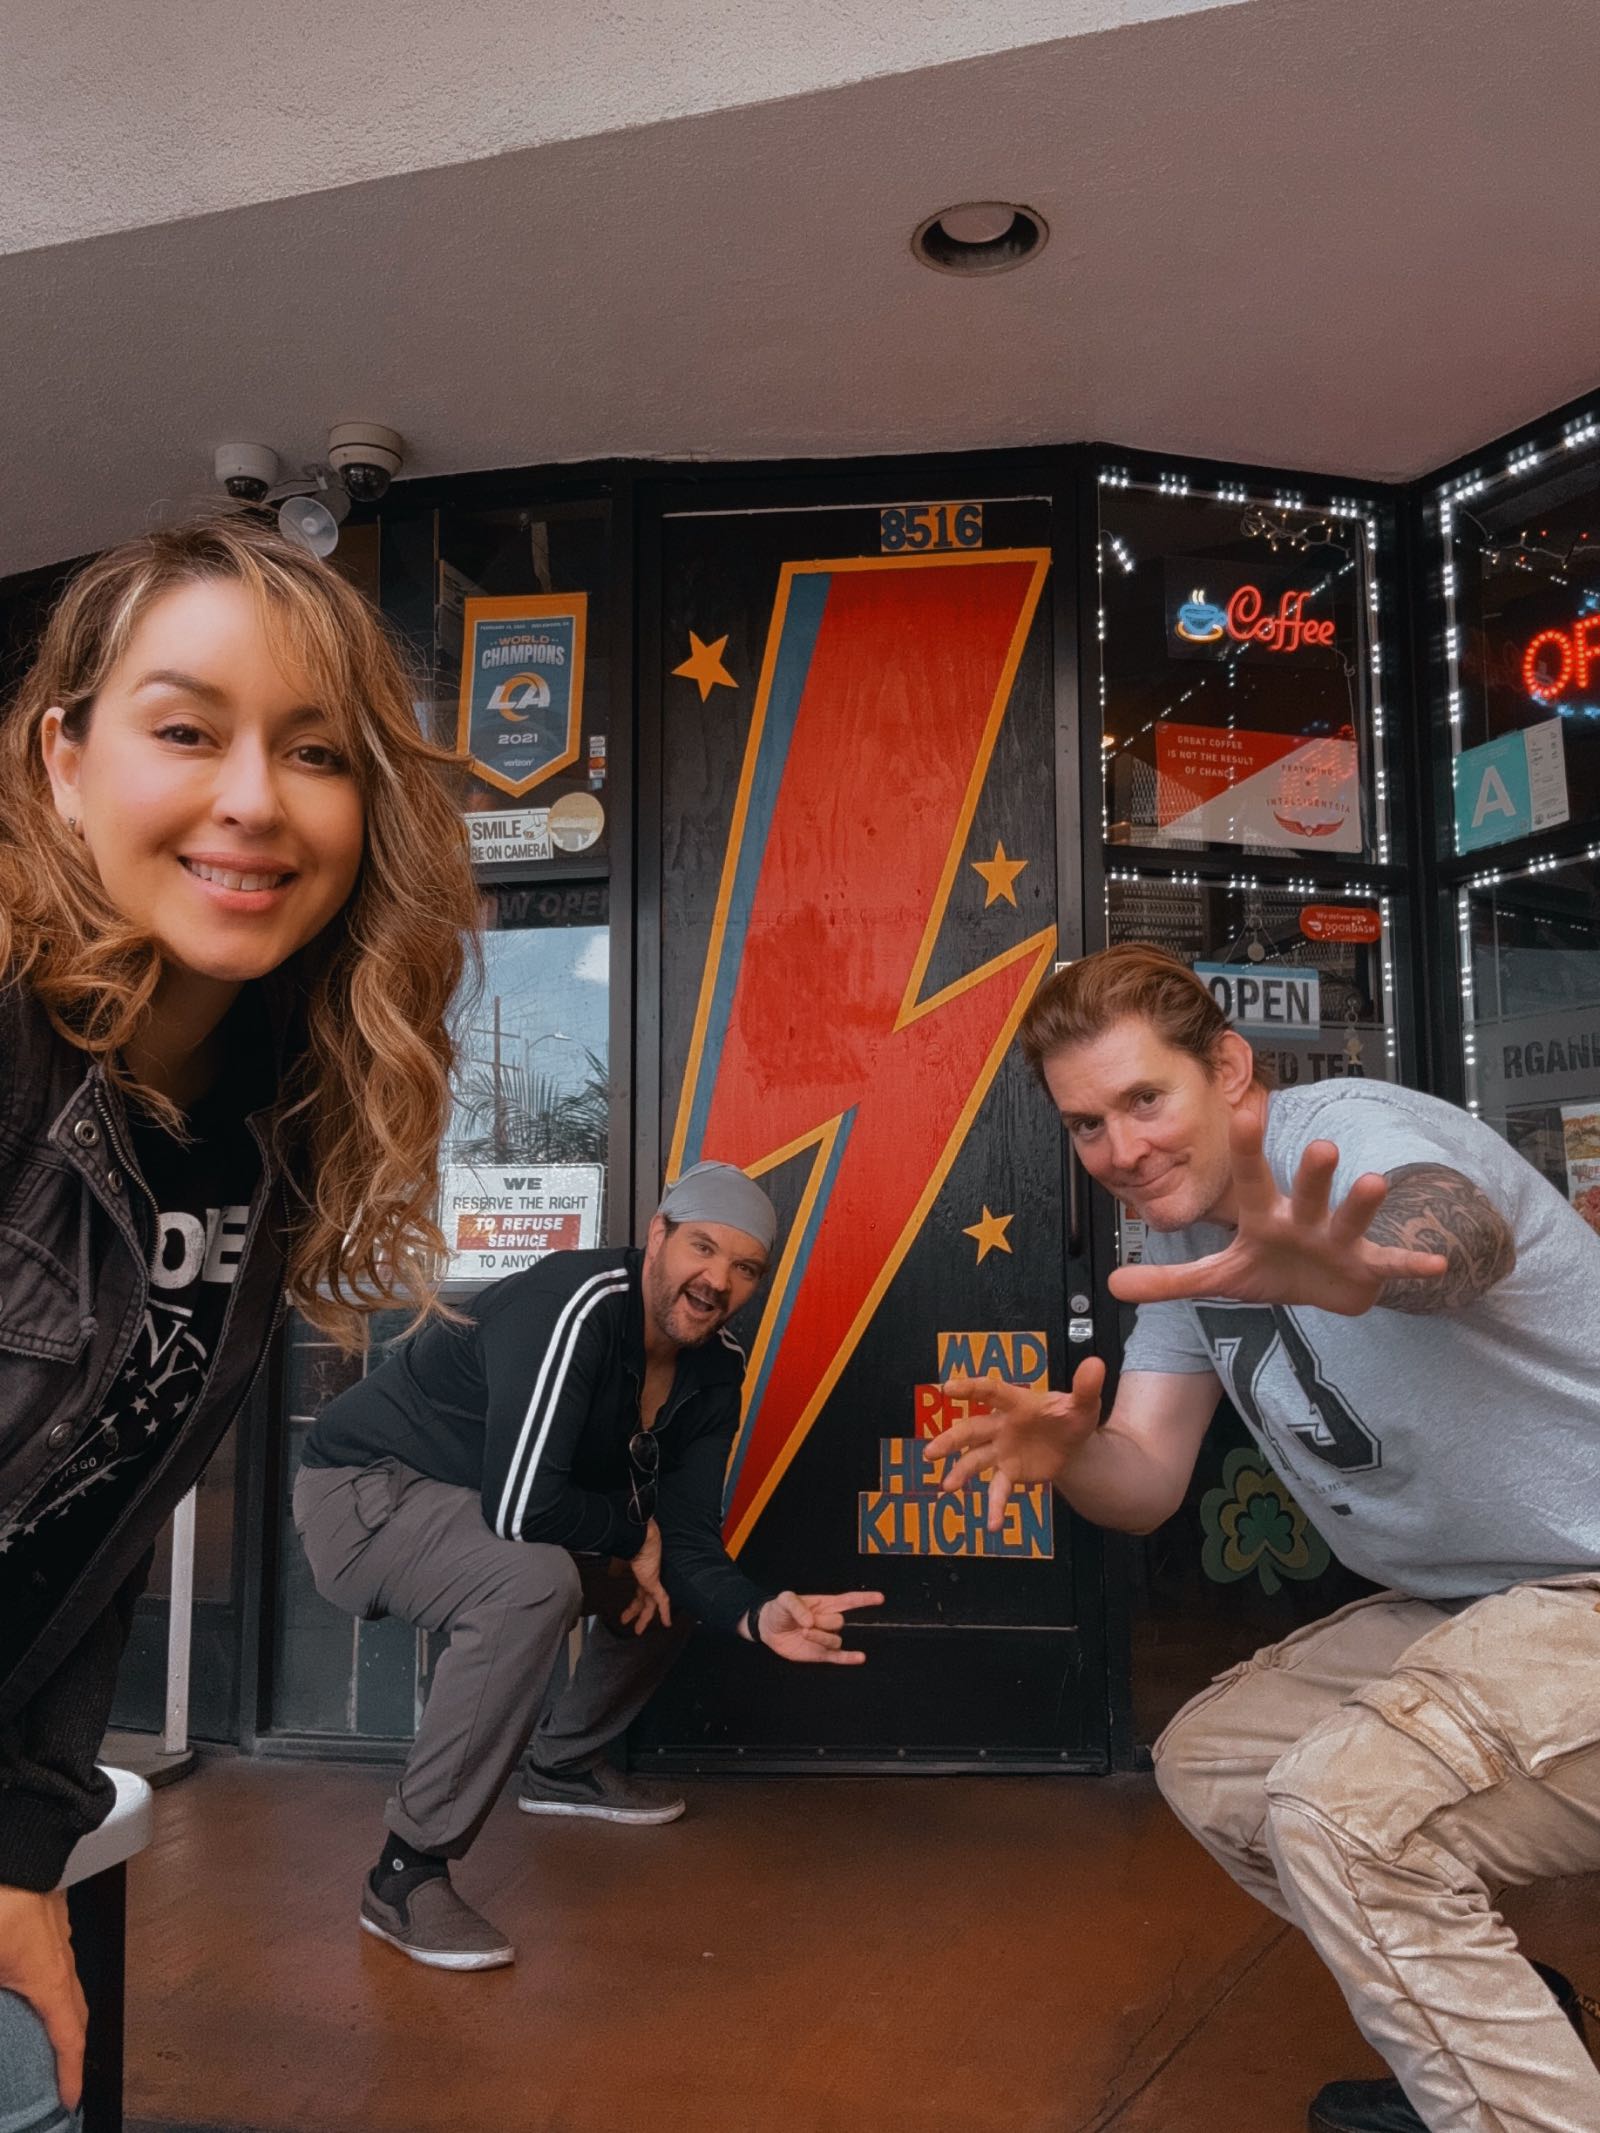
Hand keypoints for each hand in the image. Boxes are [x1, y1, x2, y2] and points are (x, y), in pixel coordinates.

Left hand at [0, 1884, 86, 2110]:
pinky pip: (57, 1963)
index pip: (68, 2036)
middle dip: (71, 2048)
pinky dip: (51, 1986)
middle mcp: (61, 1960)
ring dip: (62, 2015)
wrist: (21, 1839)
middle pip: (75, 2014)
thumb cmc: (4, 1897)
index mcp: (47, 1978)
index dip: (70, 2073)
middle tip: (61, 2076)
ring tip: (46, 2036)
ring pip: (67, 1986)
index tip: (71, 2099)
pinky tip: (29, 1984)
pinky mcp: (47, 1918)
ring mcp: (57, 1936)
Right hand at [620, 1519, 670, 1635]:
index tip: (631, 1605)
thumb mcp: (620, 1558)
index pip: (638, 1589)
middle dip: (635, 1611)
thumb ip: (618, 1567)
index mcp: (641, 1571)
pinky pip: (662, 1601)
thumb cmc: (630, 1541)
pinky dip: (665, 1613)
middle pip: (642, 1598)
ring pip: (650, 1604)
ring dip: (644, 1618)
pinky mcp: (655, 1582)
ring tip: (638, 1630)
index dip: (634, 1599)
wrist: (639, 1536)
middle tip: (627, 1620)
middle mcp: (648, 1577)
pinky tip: (667, 1623)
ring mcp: (652, 1580)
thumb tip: (613, 1574)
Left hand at [754, 1590, 882, 1664]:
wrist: (768, 1629)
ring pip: (836, 1640)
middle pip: (840, 1622)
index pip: (849, 1601)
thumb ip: (797, 1606)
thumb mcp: (784, 1600)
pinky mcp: (820, 1654)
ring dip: (821, 1638)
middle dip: (824, 1623)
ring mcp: (826, 1639)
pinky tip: (860, 1658)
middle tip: (804, 1623)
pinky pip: (839, 1657)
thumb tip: (811, 1621)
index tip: (880, 1598)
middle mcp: (829, 1621)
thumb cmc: (779, 1610)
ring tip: (803, 1633)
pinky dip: (850, 1658)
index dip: (864, 1599)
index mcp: (825, 1604)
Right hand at [929, 1360, 1106, 1529]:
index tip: (947, 1388)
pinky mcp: (1008, 1472)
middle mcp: (1001, 1426)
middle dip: (950, 1440)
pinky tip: (993, 1525)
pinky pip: (998, 1489)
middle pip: (971, 1430)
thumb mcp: (1083, 1403)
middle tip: (931, 1452)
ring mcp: (1001, 1450)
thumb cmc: (1070, 1416)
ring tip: (947, 1487)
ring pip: (974, 1459)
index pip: (991, 1392)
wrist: (1073, 1444)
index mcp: (1016, 1403)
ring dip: (960, 1472)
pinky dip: (995, 1507)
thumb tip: (1096, 1364)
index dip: (970, 1389)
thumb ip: (1086, 1387)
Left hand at [1106, 1106, 1447, 1315]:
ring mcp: (1337, 1240)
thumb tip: (1112, 1284)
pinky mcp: (1365, 1266)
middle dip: (1313, 1174)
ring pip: (1349, 1217)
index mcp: (1264, 1216)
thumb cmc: (1271, 1270)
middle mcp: (1302, 1219)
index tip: (1247, 1113)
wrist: (1322, 1291)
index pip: (1250, 1179)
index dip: (1249, 1150)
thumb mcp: (1219, 1279)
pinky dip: (1411, 1265)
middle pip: (1306, 1192)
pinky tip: (1437, 1263)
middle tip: (1321, 1145)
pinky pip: (1389, 1264)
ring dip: (1363, 1203)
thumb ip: (1169, 1279)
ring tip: (1376, 1181)